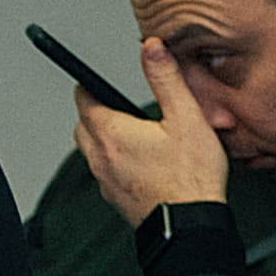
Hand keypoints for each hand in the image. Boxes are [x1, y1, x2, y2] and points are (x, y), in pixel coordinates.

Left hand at [74, 39, 228, 222]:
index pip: (84, 100)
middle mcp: (100, 157)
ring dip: (103, 137)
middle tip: (114, 104)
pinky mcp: (115, 198)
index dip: (88, 85)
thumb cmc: (191, 178)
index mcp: (111, 133)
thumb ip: (166, 80)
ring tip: (131, 132)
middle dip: (94, 111)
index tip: (90, 78)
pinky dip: (114, 161)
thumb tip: (152, 49)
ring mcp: (105, 180)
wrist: (189, 227)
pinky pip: (105, 172)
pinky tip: (140, 162)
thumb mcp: (186, 118)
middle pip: (83, 125)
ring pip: (92, 150)